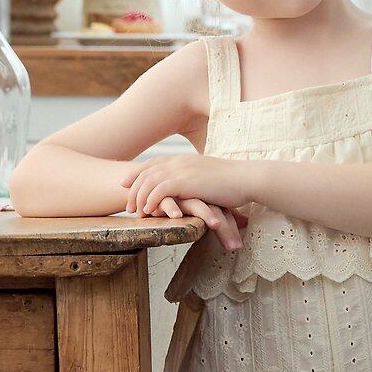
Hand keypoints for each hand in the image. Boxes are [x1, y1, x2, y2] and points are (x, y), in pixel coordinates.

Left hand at [120, 154, 251, 218]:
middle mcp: (179, 162)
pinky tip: (148, 211)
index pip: (153, 163)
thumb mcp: (208, 176)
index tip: (125, 183)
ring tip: (135, 212)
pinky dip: (151, 200)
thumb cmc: (232, 181)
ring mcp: (182, 170)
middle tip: (127, 206)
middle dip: (133, 189)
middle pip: (146, 172)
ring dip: (139, 197)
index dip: (136, 173)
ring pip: (149, 181)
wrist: (246, 178)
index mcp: (183, 159)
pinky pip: (160, 190)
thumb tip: (192, 188)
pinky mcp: (186, 182)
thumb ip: (195, 179)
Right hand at [147, 192, 248, 253]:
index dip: (231, 229)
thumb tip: (245, 222)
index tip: (237, 247)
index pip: (223, 213)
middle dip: (225, 229)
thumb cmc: (173, 199)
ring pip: (195, 205)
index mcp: (205, 198)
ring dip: (206, 215)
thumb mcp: (194, 208)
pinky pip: (166, 201)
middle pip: (214, 210)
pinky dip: (171, 208)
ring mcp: (179, 194)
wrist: (144, 182)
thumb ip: (217, 215)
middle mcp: (195, 195)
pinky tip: (176, 215)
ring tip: (215, 225)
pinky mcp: (159, 194)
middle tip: (234, 246)